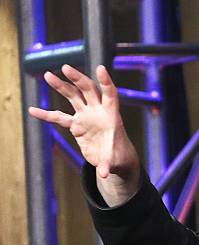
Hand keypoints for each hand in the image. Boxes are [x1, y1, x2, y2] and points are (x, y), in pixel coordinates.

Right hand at [28, 64, 139, 205]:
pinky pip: (59, 118)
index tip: (100, 68)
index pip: (110, 94)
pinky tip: (33, 111)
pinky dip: (47, 115)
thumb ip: (107, 165)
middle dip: (77, 79)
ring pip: (73, 96)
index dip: (105, 81)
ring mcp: (86, 116)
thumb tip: (103, 175)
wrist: (113, 158)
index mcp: (111, 115)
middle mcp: (97, 111)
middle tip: (65, 68)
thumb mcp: (114, 161)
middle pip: (88, 89)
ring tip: (48, 75)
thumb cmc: (118, 156)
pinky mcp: (76, 125)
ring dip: (61, 86)